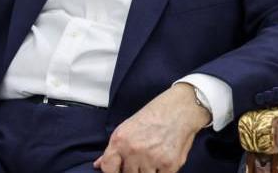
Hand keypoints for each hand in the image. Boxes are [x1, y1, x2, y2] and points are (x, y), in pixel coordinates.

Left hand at [93, 83, 208, 172]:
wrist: (179, 110)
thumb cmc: (152, 117)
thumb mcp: (126, 128)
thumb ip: (113, 149)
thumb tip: (98, 165)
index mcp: (120, 140)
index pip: (108, 169)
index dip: (113, 172)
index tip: (119, 170)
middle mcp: (134, 151)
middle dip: (132, 170)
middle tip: (140, 160)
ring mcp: (152, 159)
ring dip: (148, 171)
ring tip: (152, 158)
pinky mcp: (169, 165)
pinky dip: (162, 172)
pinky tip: (162, 160)